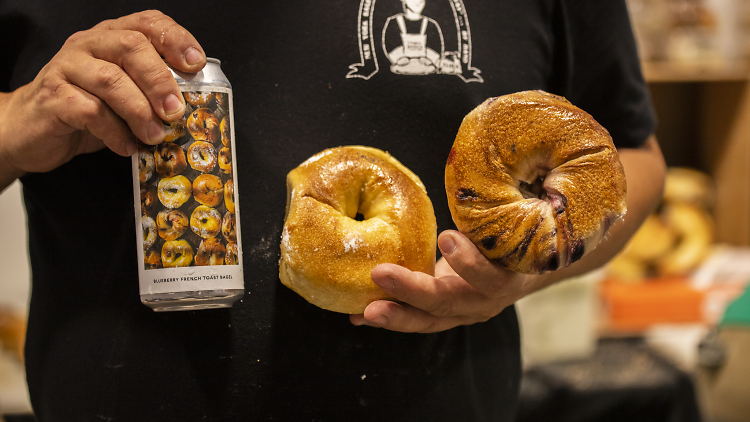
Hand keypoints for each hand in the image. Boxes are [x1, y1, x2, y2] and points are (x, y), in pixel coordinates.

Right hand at [0, 10, 205, 180]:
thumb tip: (193, 108)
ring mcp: (67, 67)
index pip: (148, 23)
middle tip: (176, 112)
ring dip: (140, 111)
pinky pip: (90, 111)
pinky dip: (115, 132)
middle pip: (131, 46)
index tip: (195, 64)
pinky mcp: (53, 97)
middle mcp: (89, 44)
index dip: (176, 39)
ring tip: (155, 135)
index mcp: (112, 37)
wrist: (33, 129)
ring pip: (111, 80)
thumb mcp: (125, 95)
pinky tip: (127, 146)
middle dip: (160, 80)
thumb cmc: (87, 110)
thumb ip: (151, 91)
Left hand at [350, 230, 528, 332]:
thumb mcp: (508, 226)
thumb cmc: (509, 238)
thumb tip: (489, 177)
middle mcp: (484, 303)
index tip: (446, 236)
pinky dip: (386, 317)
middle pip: (448, 304)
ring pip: (427, 320)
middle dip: (412, 291)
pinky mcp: (442, 317)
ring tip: (363, 312)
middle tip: (380, 275)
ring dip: (394, 315)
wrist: (518, 272)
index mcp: (507, 279)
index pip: (491, 279)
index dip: (469, 263)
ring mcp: (462, 314)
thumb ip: (493, 214)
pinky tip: (356, 316)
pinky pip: (413, 319)